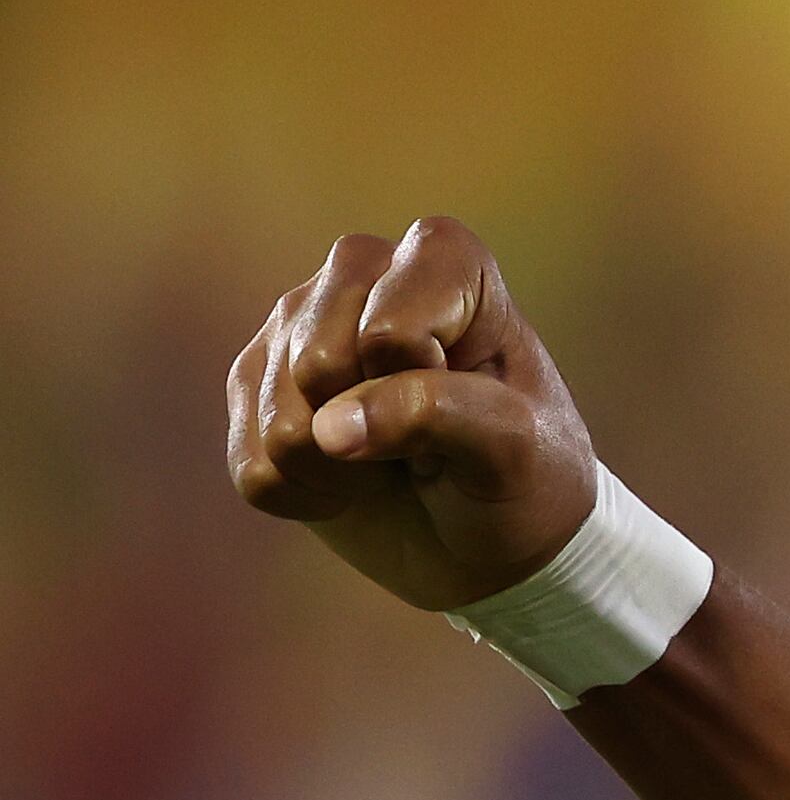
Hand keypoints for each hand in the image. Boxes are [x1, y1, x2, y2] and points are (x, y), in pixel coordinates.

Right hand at [224, 219, 600, 613]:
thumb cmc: (526, 476)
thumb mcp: (514, 445)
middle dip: (375, 428)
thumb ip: (435, 413)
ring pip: (280, 418)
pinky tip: (350, 483)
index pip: (390, 327)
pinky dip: (308, 496)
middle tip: (429, 443)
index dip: (422, 381)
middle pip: (318, 362)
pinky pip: (253, 462)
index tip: (472, 400)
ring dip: (342, 471)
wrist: (492, 538)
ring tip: (393, 464)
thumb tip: (328, 428)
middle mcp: (360, 274)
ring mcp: (297, 326)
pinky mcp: (256, 386)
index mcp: (446, 261)